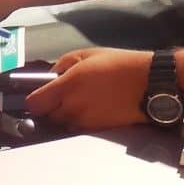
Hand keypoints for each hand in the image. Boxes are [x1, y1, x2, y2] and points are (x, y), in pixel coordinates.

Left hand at [26, 48, 150, 130]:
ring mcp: (85, 122)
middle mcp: (73, 108)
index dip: (35, 99)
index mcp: (68, 86)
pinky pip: (78, 127)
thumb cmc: (119, 64)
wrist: (148, 84)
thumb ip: (62, 64)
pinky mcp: (96, 130)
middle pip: (47, 116)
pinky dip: (79, 120)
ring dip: (65, 114)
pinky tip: (93, 107)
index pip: (35, 104)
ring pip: (63, 123)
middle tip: (64, 93)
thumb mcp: (87, 54)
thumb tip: (51, 76)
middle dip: (51, 106)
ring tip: (81, 99)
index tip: (40, 93)